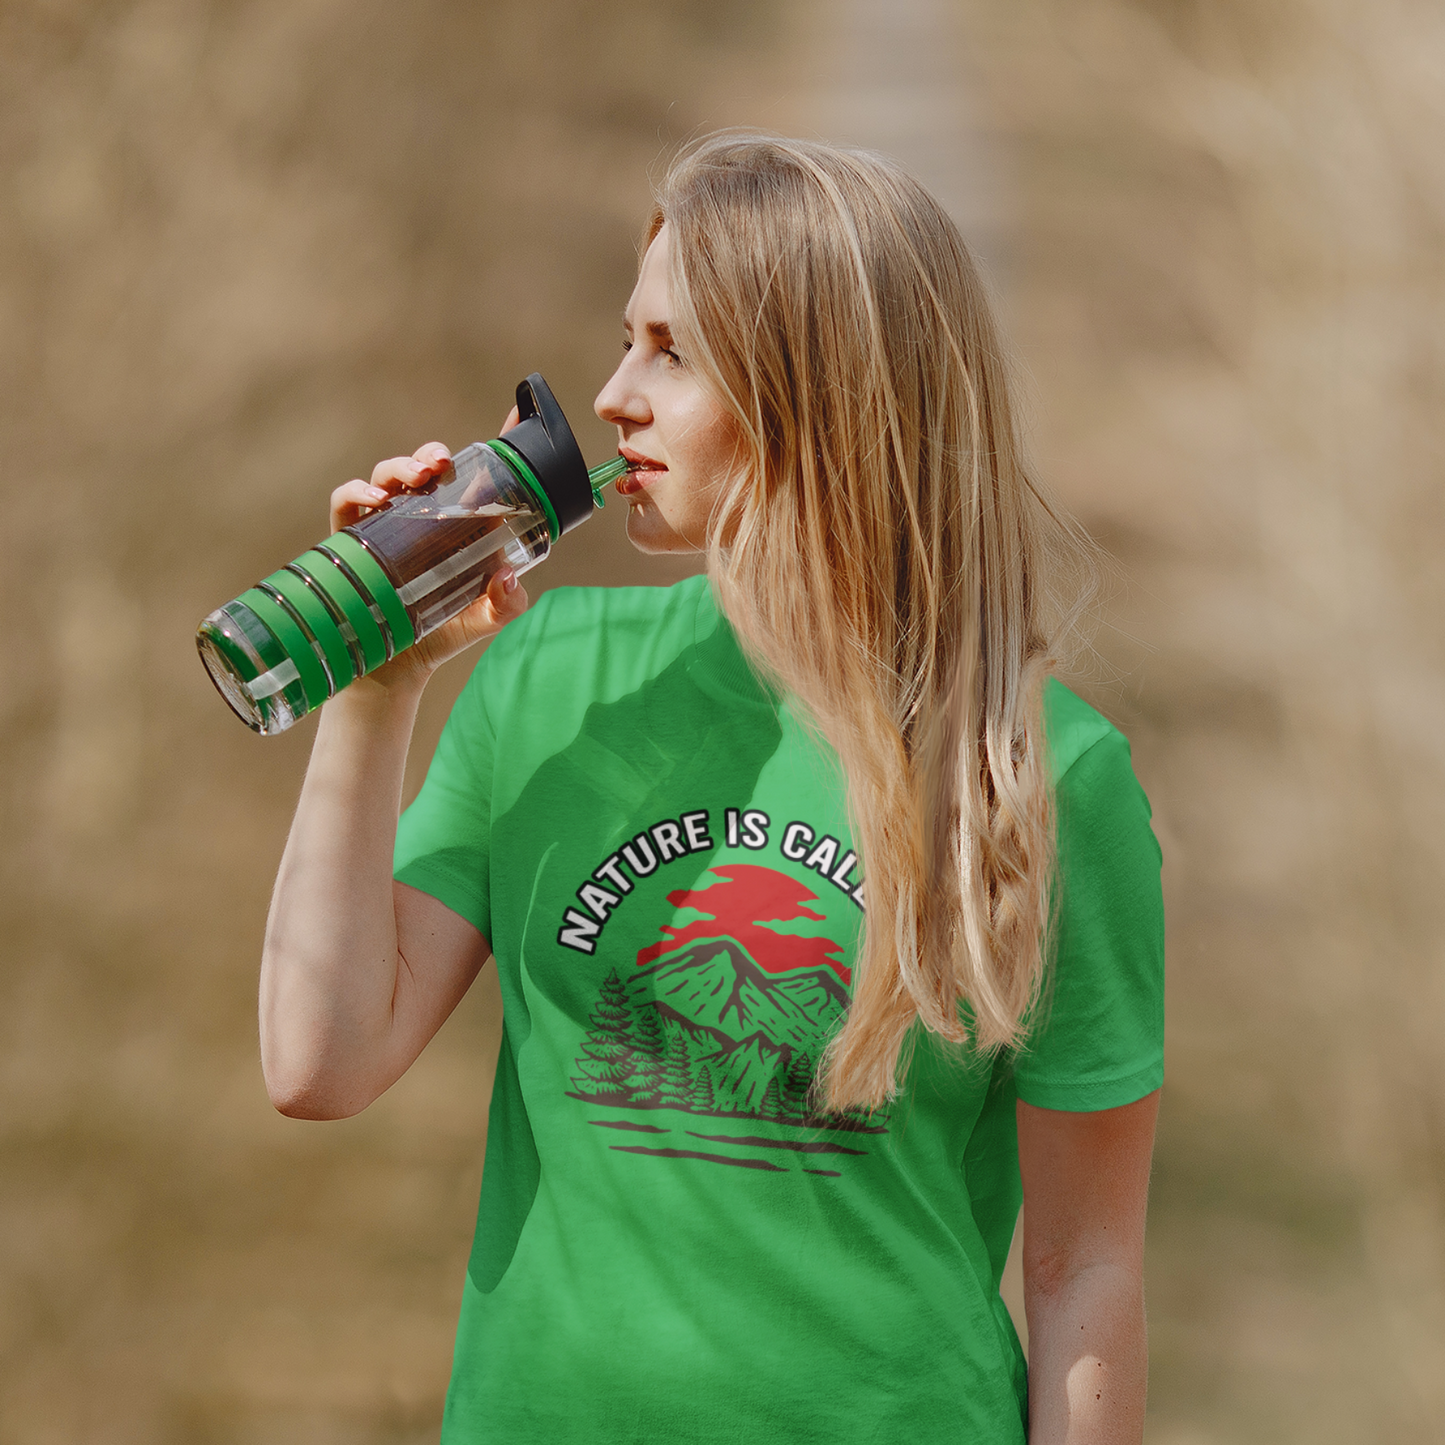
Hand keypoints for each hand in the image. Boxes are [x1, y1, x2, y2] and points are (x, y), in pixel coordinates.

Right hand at [327, 430, 529, 691]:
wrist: (396, 668)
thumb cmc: (443, 633)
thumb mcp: (486, 619)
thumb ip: (506, 602)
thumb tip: (507, 577)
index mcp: (460, 524)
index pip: (476, 476)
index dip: (496, 443)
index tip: (517, 416)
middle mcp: (422, 517)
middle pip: (425, 467)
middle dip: (432, 453)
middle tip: (443, 461)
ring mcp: (385, 525)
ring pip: (386, 476)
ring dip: (400, 466)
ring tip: (418, 475)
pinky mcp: (353, 540)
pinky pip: (346, 503)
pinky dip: (357, 492)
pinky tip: (374, 500)